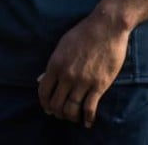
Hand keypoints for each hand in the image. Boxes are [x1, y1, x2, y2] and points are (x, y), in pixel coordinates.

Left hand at [37, 11, 130, 127]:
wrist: (107, 26)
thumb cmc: (84, 32)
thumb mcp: (63, 45)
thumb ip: (52, 64)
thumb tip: (40, 79)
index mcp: (55, 64)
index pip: (44, 92)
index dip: (44, 103)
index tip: (48, 107)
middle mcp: (67, 75)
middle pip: (56, 104)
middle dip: (57, 112)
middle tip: (61, 114)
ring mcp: (83, 81)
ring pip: (71, 109)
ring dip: (71, 116)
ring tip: (73, 117)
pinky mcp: (99, 85)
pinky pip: (90, 108)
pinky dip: (87, 118)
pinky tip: (87, 122)